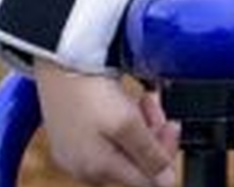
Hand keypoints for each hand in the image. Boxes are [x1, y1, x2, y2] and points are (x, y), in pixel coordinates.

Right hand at [31, 59, 179, 186]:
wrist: (60, 59)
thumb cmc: (87, 91)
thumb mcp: (126, 123)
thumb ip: (148, 154)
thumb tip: (167, 182)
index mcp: (96, 170)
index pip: (146, 181)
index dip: (166, 156)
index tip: (172, 128)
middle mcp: (85, 166)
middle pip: (136, 163)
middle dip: (154, 136)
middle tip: (160, 111)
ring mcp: (78, 150)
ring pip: (126, 147)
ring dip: (143, 124)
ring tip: (146, 101)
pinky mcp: (76, 133)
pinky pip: (111, 135)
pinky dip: (126, 119)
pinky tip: (130, 101)